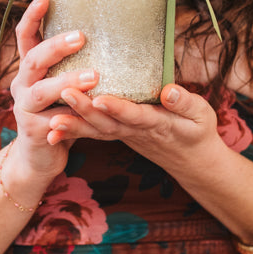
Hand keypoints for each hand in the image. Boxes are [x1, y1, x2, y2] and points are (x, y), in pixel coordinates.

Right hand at [8, 0, 97, 178]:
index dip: (32, 16)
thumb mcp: (63, 83)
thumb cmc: (59, 111)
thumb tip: (110, 30)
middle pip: (33, 60)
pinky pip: (55, 121)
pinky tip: (90, 110)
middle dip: (55, 47)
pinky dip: (72, 115)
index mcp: (30, 69)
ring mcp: (25, 108)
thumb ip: (74, 63)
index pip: (26, 36)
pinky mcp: (35, 131)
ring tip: (94, 76)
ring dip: (66, 82)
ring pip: (42, 91)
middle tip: (82, 36)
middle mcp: (23, 85)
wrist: (41, 155)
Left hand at [47, 81, 218, 171]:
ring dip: (74, 124)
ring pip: (96, 131)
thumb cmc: (198, 132)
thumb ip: (185, 103)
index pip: (135, 116)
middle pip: (107, 123)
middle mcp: (136, 132)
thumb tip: (169, 91)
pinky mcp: (117, 134)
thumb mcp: (201, 115)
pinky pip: (93, 133)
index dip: (117, 109)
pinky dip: (74, 131)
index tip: (100, 98)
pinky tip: (52, 128)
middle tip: (64, 93)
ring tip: (51, 118)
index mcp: (158, 124)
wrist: (191, 162)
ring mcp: (124, 136)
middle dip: (85, 110)